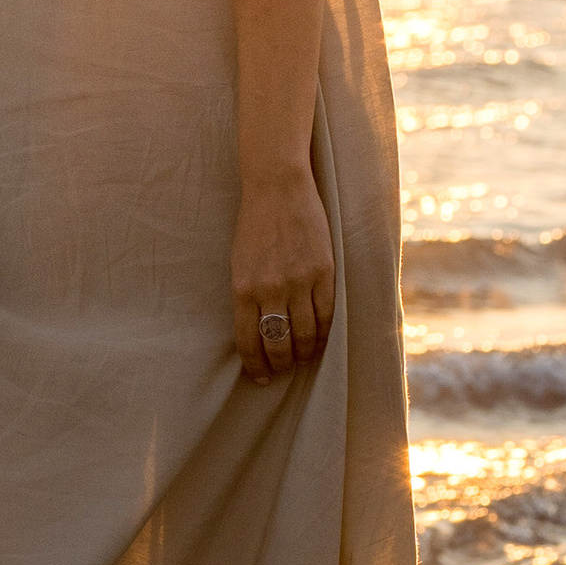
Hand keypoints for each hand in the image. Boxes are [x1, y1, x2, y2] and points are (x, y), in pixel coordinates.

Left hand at [233, 171, 334, 383]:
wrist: (278, 187)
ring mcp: (298, 281)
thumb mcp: (239, 262)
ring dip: (303, 353)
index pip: (248, 340)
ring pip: (304, 334)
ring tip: (302, 359)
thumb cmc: (254, 224)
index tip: (259, 377)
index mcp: (243, 288)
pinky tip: (319, 341)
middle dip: (279, 364)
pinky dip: (323, 334)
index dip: (255, 365)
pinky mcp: (323, 272)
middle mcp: (270, 289)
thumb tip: (254, 329)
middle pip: (277, 343)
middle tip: (281, 371)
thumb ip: (247, 295)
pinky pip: (326, 314)